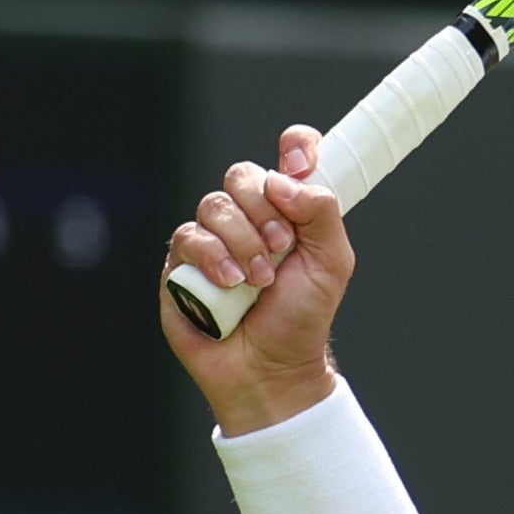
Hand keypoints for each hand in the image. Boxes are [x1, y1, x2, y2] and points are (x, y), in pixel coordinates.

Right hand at [163, 127, 358, 431]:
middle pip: (242, 174)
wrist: (270, 368)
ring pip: (215, 204)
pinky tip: (230, 285)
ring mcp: (212, 238)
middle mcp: (248, 217)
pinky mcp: (181, 263)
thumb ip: (321, 212)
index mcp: (287, 210)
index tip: (301, 162)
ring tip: (259, 281)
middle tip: (280, 248)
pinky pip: (189, 235)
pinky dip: (214, 259)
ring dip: (242, 241)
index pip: (289, 155)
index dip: (295, 146)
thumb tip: (283, 179)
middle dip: (264, 210)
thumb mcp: (332, 262)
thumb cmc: (301, 319)